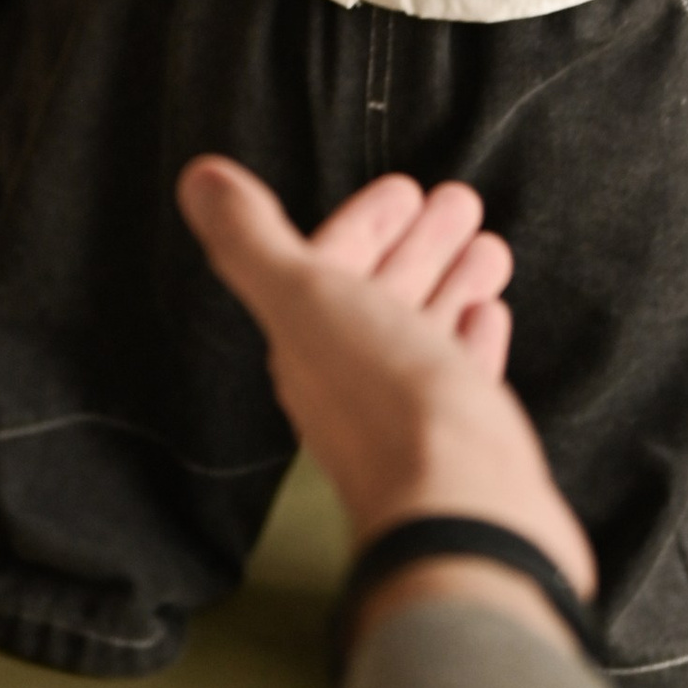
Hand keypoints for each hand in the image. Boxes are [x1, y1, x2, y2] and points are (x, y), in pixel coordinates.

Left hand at [179, 157, 596, 658]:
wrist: (462, 509)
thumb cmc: (384, 401)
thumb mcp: (307, 298)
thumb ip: (253, 239)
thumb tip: (198, 178)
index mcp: (307, 345)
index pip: (329, 268)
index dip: (364, 224)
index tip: (403, 189)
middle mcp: (350, 382)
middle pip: (382, 296)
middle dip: (417, 245)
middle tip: (460, 203)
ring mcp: (408, 417)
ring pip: (424, 332)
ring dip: (450, 282)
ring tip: (487, 246)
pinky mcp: (461, 444)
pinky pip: (460, 379)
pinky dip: (472, 338)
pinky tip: (489, 313)